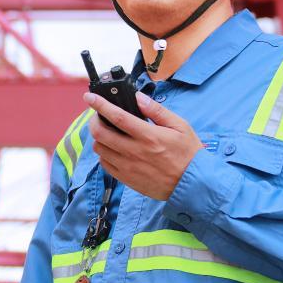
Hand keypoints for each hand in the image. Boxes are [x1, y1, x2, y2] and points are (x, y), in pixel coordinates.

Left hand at [84, 91, 204, 200]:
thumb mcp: (180, 126)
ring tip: (107, 132)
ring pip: (100, 149)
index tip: (89, 97)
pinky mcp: (126, 179)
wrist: (192, 184)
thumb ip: (157, 111)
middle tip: (98, 116)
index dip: (99, 105)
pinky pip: (105, 164)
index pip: (117, 116)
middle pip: (100, 133)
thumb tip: (138, 97)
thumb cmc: (187, 153)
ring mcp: (128, 167)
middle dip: (94, 121)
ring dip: (99, 137)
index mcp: (148, 136)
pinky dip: (104, 153)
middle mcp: (134, 152)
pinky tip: (113, 148)